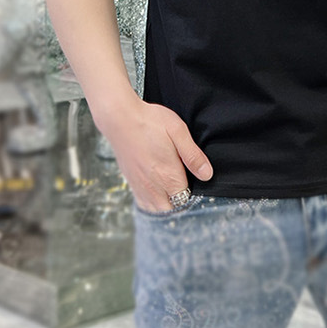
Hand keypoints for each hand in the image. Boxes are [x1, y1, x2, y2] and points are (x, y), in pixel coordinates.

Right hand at [100, 92, 213, 213]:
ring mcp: (140, 186)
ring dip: (167, 204)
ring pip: (158, 210)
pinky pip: (144, 205)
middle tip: (183, 183)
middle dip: (181, 200)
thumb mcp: (178, 131)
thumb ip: (193, 155)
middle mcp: (153, 186)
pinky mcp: (131, 183)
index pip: (187, 197)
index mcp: (168, 175)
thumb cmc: (149, 121)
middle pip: (173, 208)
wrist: (119, 118)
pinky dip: (153, 203)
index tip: (193, 179)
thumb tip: (207, 174)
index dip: (193, 190)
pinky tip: (158, 190)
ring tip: (171, 188)